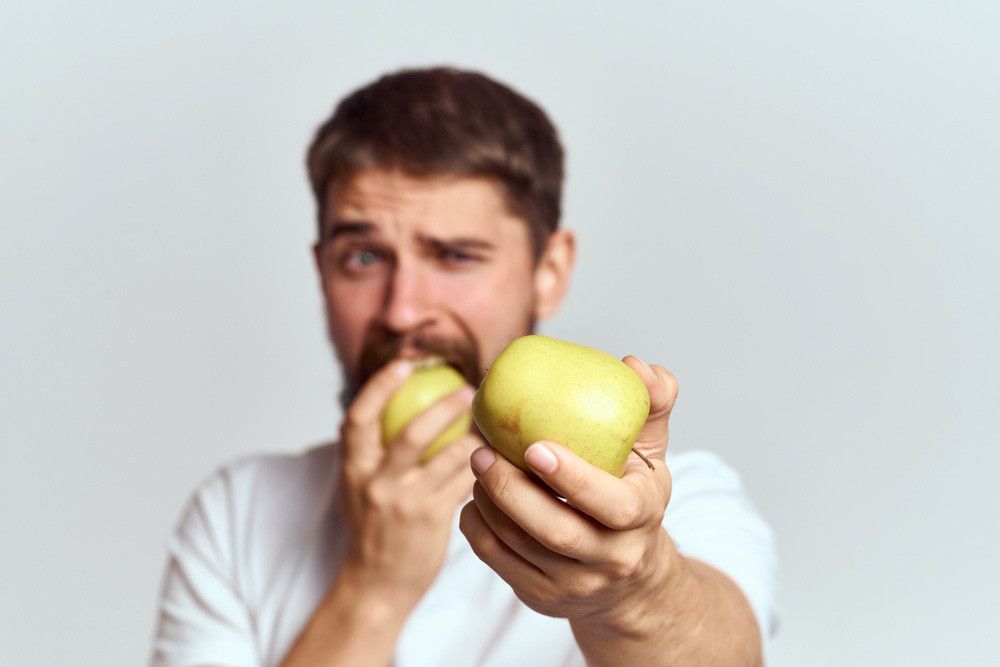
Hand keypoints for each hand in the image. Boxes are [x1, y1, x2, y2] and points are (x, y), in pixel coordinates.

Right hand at [338, 359, 481, 609]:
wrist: (375, 585)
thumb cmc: (374, 528)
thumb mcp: (360, 487)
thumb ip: (375, 451)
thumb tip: (400, 403)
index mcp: (353, 468)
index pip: (358, 417)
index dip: (379, 386)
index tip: (405, 364)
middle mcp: (375, 483)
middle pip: (412, 433)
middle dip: (445, 407)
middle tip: (470, 390)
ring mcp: (404, 503)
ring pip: (449, 457)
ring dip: (473, 437)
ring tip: (490, 425)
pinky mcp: (432, 520)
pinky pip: (464, 483)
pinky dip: (481, 467)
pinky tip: (495, 459)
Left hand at [459, 357, 678, 629]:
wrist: (629, 579)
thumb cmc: (632, 496)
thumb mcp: (650, 453)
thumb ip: (651, 404)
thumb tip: (637, 365)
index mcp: (642, 515)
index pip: (611, 504)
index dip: (572, 478)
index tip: (534, 446)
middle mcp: (612, 558)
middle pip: (554, 530)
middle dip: (511, 490)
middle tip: (482, 452)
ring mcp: (576, 584)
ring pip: (520, 547)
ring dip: (489, 504)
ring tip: (476, 466)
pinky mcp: (542, 597)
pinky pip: (499, 563)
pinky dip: (478, 529)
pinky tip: (473, 500)